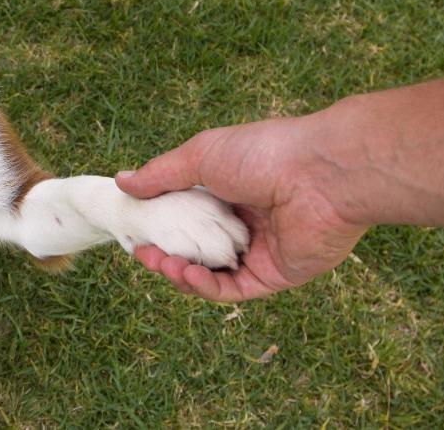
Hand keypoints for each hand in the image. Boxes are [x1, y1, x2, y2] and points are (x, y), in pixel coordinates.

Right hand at [115, 117, 367, 301]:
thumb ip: (161, 175)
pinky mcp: (276, 274)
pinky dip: (206, 287)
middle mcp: (245, 221)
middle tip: (143, 253)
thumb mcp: (200, 156)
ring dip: (181, 273)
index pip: (187, 215)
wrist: (321, 175)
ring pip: (212, 273)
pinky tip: (186, 276)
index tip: (137, 230)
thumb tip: (122, 181)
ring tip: (161, 264)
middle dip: (166, 254)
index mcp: (230, 189)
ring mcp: (261, 250)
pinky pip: (234, 288)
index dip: (160, 225)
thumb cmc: (263, 154)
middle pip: (196, 248)